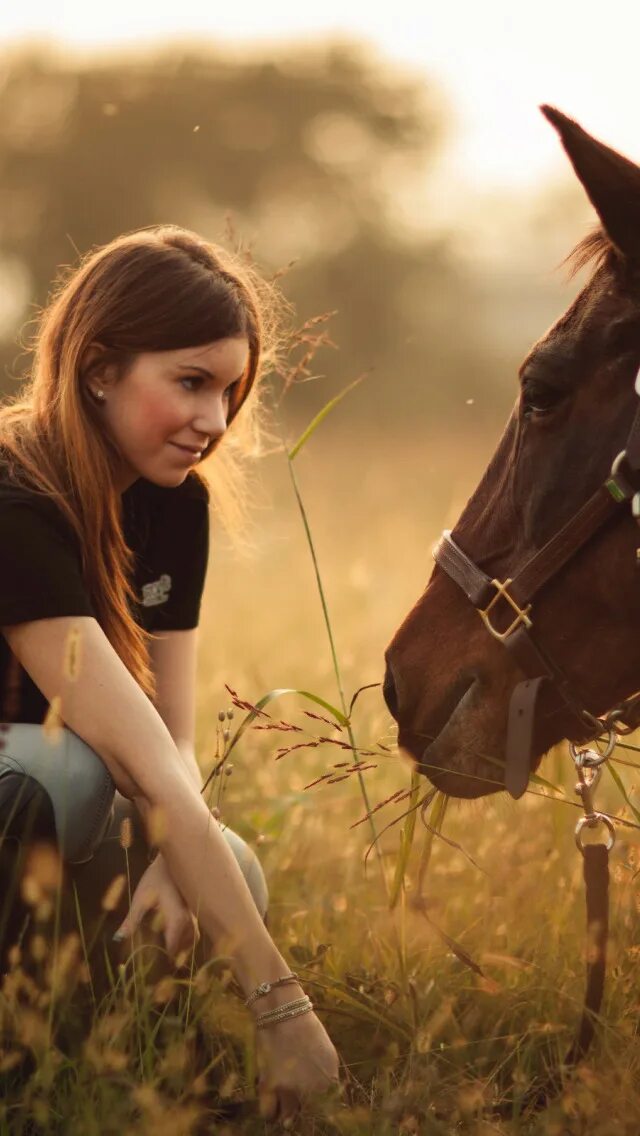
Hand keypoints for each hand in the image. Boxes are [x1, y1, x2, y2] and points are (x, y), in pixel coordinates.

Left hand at [113, 854, 198, 960]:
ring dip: (180, 948)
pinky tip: (172, 936)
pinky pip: (193, 931)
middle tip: (156, 963)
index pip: (172, 949)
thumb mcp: (141, 899)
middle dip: (171, 957)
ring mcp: (194, 915)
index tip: (149, 967)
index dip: (161, 960)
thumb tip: (118, 940)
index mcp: (177, 921)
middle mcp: (190, 921)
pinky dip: (185, 938)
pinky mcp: (194, 910)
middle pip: (183, 948)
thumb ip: (131, 921)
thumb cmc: (155, 878)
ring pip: (192, 940)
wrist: (173, 860)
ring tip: (164, 951)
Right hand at [255, 1007, 339, 1124]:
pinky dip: (271, 1113)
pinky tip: (273, 1107)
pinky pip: (268, 1113)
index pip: (327, 1113)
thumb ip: (328, 1081)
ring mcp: (290, 1089)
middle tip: (299, 1110)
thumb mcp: (328, 1056)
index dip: (320, 1115)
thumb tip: (325, 1101)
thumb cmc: (308, 1032)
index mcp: (329, 1081)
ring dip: (287, 1117)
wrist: (283, 1013)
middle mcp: (312, 1089)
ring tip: (285, 1111)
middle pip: (307, 1118)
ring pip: (287, 1120)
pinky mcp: (269, 1086)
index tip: (314, 1114)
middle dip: (304, 1116)